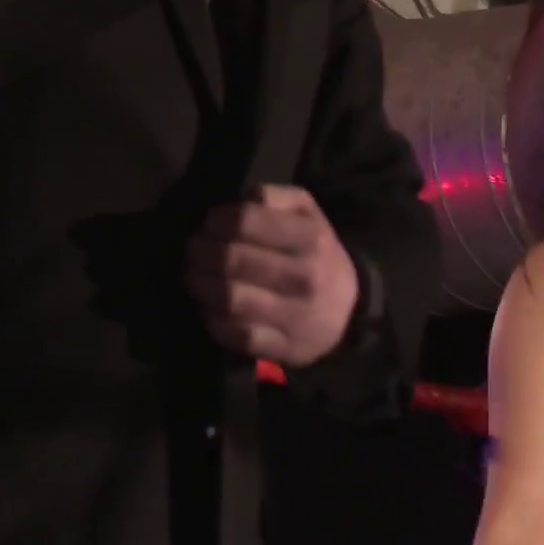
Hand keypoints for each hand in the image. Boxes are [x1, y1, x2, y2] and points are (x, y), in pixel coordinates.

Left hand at [186, 184, 358, 365]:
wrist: (351, 313)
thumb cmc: (319, 256)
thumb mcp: (309, 215)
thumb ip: (275, 197)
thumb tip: (241, 199)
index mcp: (311, 239)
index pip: (245, 221)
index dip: (215, 220)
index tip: (208, 225)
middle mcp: (305, 277)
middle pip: (230, 259)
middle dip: (199, 252)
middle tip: (193, 251)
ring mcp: (294, 316)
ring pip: (227, 298)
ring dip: (198, 284)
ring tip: (193, 277)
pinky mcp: (282, 347)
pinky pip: (232, 333)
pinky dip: (211, 318)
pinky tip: (210, 306)